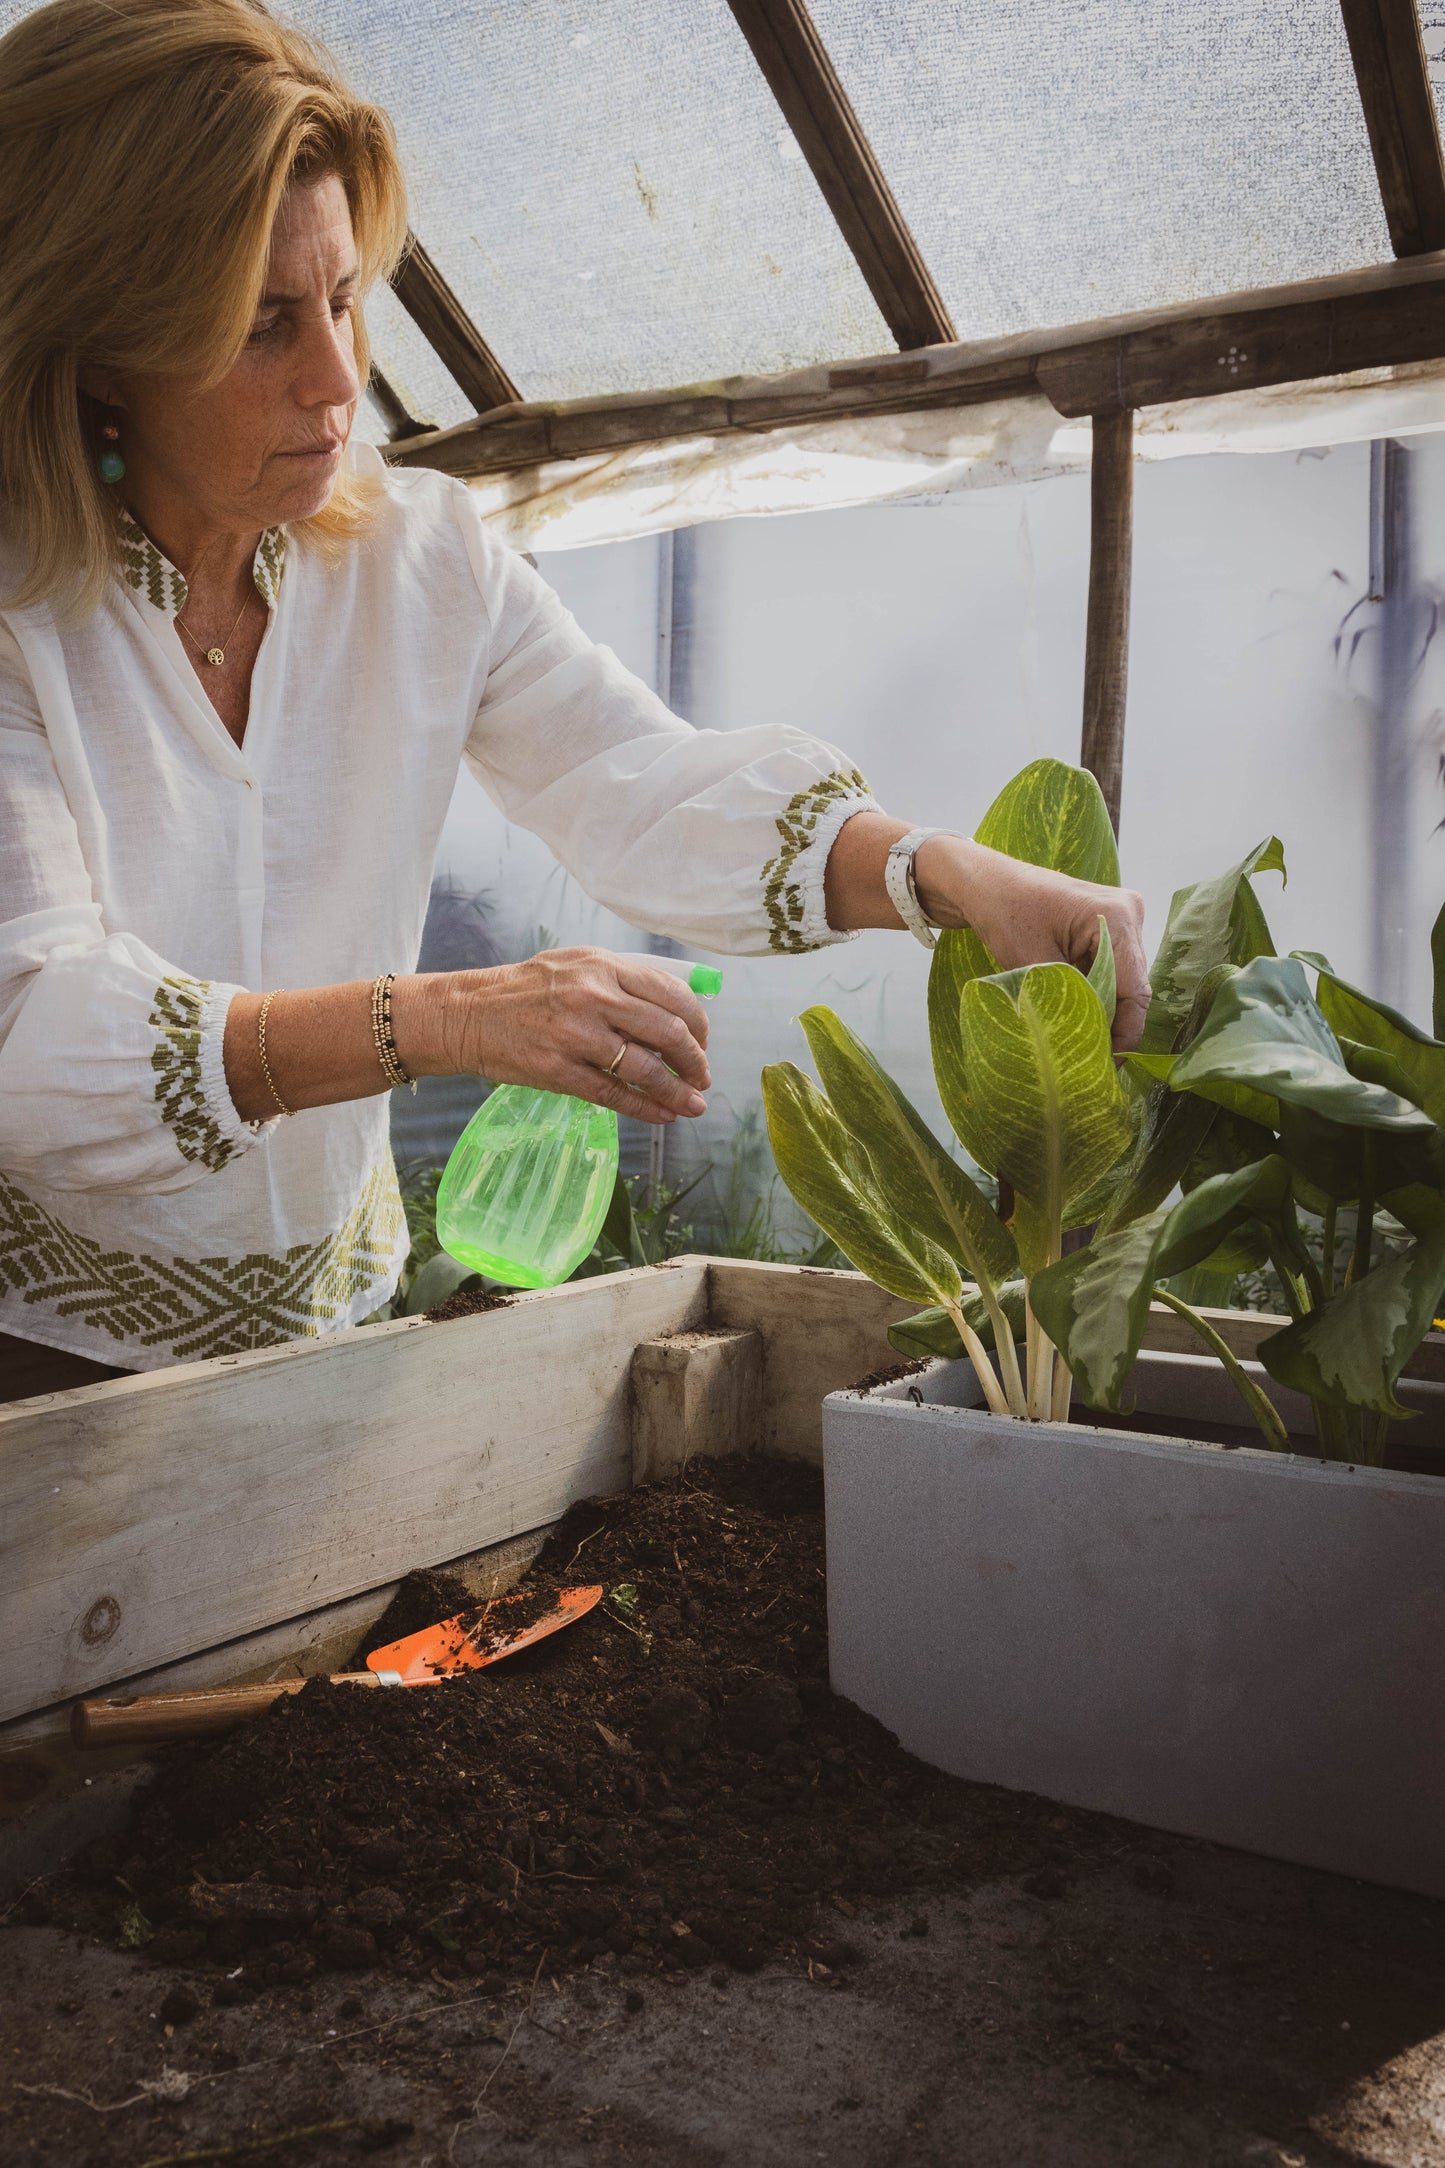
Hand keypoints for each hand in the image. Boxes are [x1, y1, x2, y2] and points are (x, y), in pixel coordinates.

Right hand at [430, 948, 711, 1126]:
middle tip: (702, 1076)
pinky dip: (646, 1109)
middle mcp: (594, 997)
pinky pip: (614, 1095)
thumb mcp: (577, 965)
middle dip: (695, 1061)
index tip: (703, 1041)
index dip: (699, 1023)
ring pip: (646, 1069)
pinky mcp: (559, 1071)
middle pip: (667, 1032)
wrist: (468, 1014)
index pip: (672, 994)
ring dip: (677, 1092)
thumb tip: (677, 1011)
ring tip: (693, 1105)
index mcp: (603, 966)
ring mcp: (576, 1036)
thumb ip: (623, 982)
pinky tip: (664, 1116)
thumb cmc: (527, 990)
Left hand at [914, 837, 1148, 1051]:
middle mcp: (1129, 913)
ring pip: (1123, 980)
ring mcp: (1123, 916)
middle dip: (1114, 1024)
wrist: (986, 882)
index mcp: (1116, 917)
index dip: (1125, 1033)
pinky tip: (1077, 1014)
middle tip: (1095, 1062)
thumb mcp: (1032, 963)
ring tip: (1084, 1043)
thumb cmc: (1004, 912)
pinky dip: (1096, 992)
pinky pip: (1112, 969)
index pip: (1134, 990)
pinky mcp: (1111, 924)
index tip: (1109, 1065)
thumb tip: (1087, 1048)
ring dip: (1104, 1009)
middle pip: (1132, 985)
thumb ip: (1066, 1003)